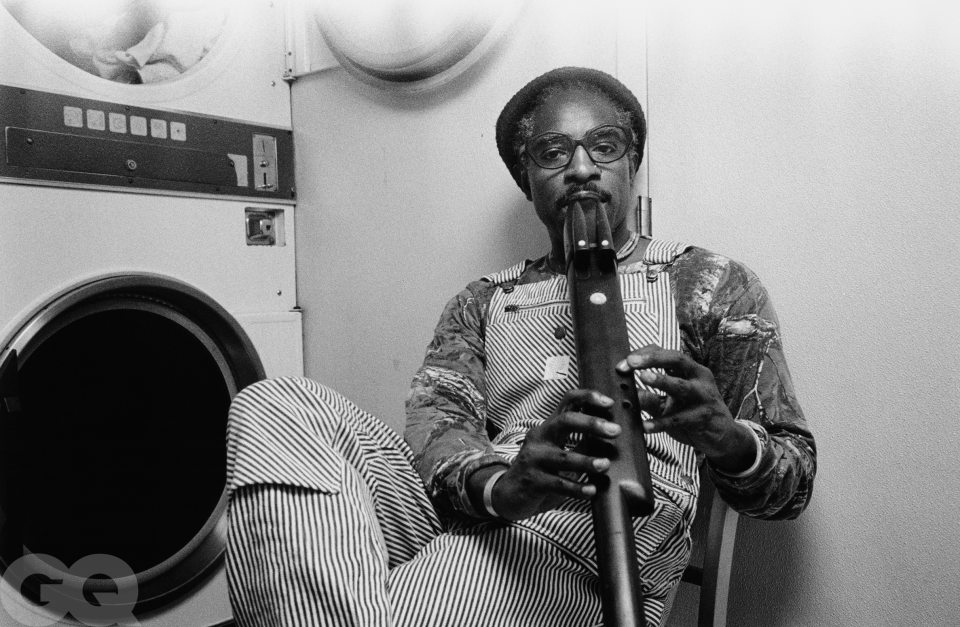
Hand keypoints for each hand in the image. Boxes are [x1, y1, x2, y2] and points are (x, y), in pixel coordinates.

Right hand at [479, 389, 620, 520]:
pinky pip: (558, 483)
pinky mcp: (532, 480)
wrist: (509, 495)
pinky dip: (577, 488)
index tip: (609, 403)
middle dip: (591, 423)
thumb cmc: (540, 471)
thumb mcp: (558, 453)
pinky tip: (591, 490)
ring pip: (563, 456)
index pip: (567, 402)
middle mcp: (540, 438)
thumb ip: (580, 444)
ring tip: (605, 465)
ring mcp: (534, 458)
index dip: (588, 397)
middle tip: (614, 431)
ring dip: (586, 461)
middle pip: (565, 421)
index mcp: (549, 428)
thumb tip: (610, 439)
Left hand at [616, 344, 756, 472]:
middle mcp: (699, 378)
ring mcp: (703, 397)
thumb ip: (649, 396)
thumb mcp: (669, 403)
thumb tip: (625, 391)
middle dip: (653, 359)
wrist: (722, 436)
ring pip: (681, 386)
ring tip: (643, 378)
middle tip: (632, 362)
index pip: (666, 353)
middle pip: (677, 360)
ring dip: (662, 380)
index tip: (625, 362)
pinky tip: (645, 426)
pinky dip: (661, 423)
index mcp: (690, 369)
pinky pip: (679, 419)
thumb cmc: (692, 413)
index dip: (645, 355)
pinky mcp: (703, 418)